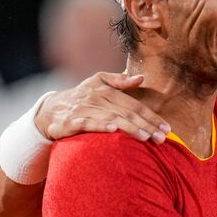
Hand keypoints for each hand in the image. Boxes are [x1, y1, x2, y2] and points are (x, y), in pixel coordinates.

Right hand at [34, 72, 169, 142]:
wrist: (49, 110)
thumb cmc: (80, 98)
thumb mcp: (97, 84)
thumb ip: (119, 81)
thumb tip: (141, 77)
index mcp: (106, 91)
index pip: (135, 105)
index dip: (152, 116)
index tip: (167, 128)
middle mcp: (96, 98)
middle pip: (127, 113)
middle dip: (147, 126)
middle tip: (162, 138)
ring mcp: (82, 109)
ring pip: (111, 118)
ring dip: (129, 128)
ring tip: (146, 138)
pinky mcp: (69, 121)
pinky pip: (86, 124)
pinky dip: (99, 126)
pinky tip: (112, 130)